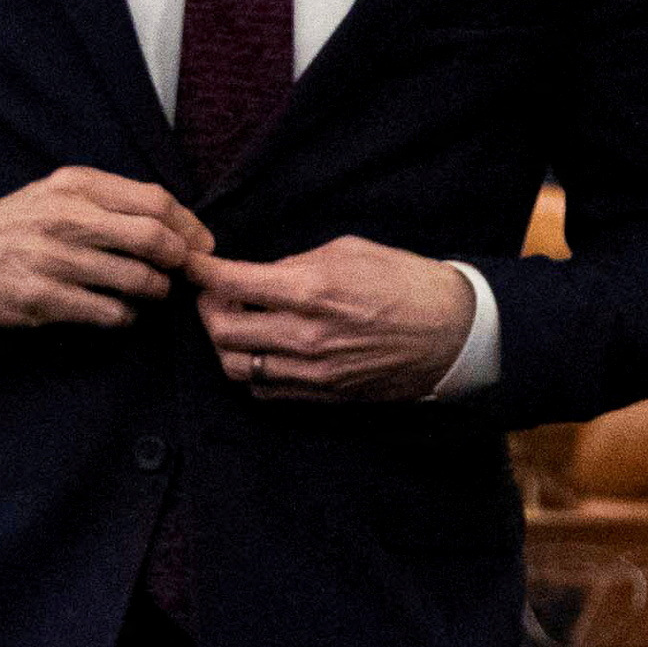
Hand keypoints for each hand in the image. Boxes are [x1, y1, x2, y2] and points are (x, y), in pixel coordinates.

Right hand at [0, 168, 208, 327]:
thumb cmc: (27, 223)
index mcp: (77, 186)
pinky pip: (111, 312)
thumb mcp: (65, 194)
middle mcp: (66, 218)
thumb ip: (117, 201)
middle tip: (180, 272)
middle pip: (153, 239)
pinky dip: (127, 315)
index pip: (155, 201)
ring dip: (156, 291)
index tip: (201, 245)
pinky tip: (120, 309)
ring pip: (138, 280)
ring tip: (151, 291)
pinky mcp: (44, 297)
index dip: (189, 227)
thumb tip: (184, 226)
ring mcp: (53, 259)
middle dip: (179, 260)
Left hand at [188, 238, 475, 401]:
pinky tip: (262, 352)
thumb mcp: (352, 251)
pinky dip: (251, 371)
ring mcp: (313, 372)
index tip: (193, 265)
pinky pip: (264, 390)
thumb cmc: (408, 284)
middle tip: (215, 295)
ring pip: (235, 367)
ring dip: (226, 344)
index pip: (232, 284)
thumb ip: (298, 263)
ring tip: (237, 326)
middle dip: (207, 309)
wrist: (454, 334)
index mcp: (313, 291)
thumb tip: (264, 275)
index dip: (202, 272)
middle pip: (222, 331)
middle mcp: (305, 336)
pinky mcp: (323, 395)